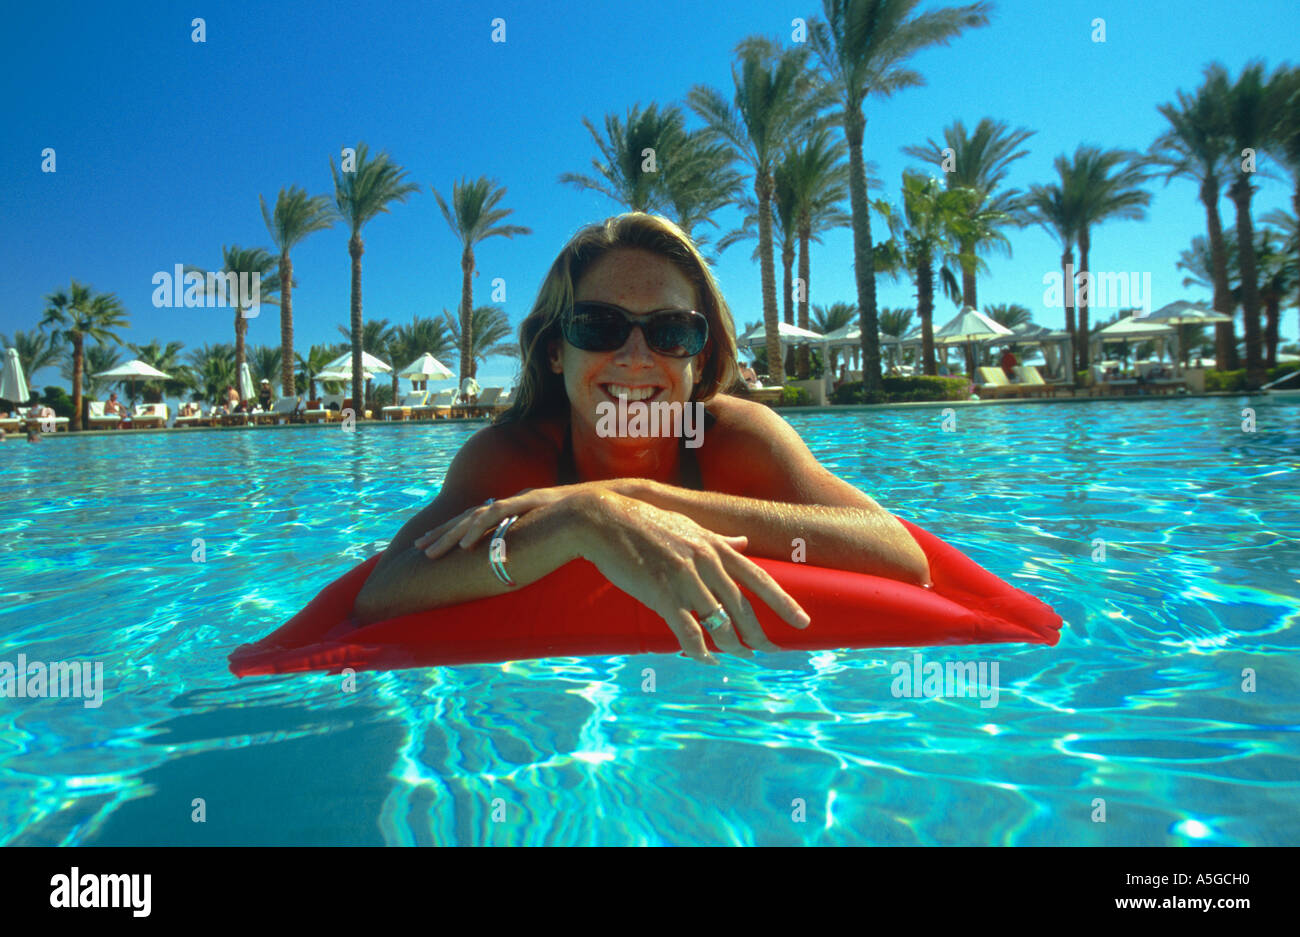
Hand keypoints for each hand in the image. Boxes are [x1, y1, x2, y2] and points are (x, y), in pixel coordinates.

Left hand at [413, 480, 641, 558]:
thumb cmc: (596, 529)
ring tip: (430, 551)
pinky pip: (497, 515)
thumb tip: (539, 571)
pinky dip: (477, 528)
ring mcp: (524, 500)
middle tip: (419, 548)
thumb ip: (547, 551)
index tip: (438, 548)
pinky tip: (462, 542)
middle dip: (443, 532)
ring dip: (452, 533)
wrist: (616, 506)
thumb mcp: (564, 542)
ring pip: (477, 515)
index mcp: (524, 510)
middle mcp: (519, 501)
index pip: (483, 520)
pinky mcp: (531, 503)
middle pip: (472, 516)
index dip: (459, 533)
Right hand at [571, 491, 808, 663]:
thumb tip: (743, 542)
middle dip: (761, 634)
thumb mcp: (688, 525)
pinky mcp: (661, 596)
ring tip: (741, 656)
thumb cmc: (644, 522)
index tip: (803, 621)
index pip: (759, 578)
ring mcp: (684, 580)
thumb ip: (718, 538)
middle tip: (774, 651)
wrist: (604, 521)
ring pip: (720, 623)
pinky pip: (689, 632)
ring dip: (733, 645)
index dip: (783, 602)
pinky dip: (701, 650)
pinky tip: (707, 658)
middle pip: (743, 607)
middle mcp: (705, 563)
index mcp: (714, 546)